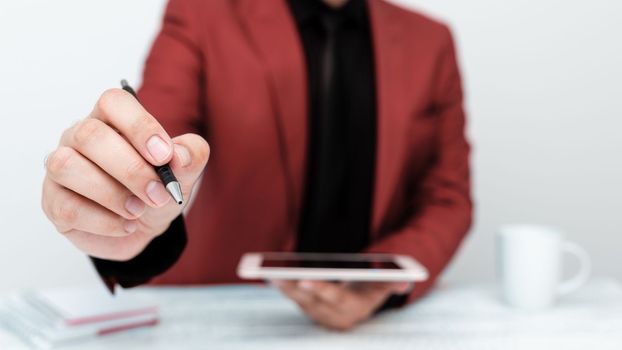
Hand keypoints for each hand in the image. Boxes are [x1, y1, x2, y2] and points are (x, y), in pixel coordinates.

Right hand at [41, 89, 209, 260]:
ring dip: (111, 194)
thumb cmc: (157, 189)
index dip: (139, 126)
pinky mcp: (53, 201)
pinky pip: (68, 207)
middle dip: (131, 169)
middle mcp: (79, 136)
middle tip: (159, 193)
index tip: (165, 155)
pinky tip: (125, 224)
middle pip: (90, 135)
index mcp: (111, 119)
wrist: (142, 226)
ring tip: (139, 210)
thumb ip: (191, 156)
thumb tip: (180, 155)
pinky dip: (103, 221)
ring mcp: (61, 167)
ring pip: (67, 167)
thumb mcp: (183, 174)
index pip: (114, 102)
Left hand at [273, 280, 410, 330]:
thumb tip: (405, 281)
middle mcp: (333, 314)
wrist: (360, 305)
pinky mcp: (308, 307)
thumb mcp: (384, 285)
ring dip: (283, 288)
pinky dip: (282, 287)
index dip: (320, 289)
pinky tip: (271, 275)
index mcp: (352, 308)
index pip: (335, 298)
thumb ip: (393, 282)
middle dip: (292, 288)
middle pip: (310, 300)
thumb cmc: (372, 288)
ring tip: (268, 272)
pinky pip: (293, 298)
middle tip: (275, 275)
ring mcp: (318, 313)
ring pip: (298, 300)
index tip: (304, 280)